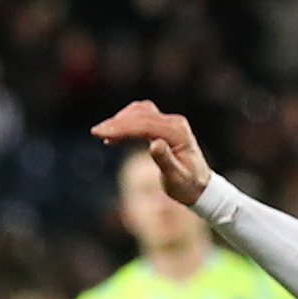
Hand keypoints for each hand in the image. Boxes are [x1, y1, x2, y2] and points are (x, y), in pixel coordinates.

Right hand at [90, 101, 213, 205]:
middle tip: (96, 132)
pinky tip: (115, 135)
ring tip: (103, 133)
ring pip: (140, 112)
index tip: (100, 132)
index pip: (144, 125)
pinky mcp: (165, 126)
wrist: (201, 186)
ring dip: (121, 119)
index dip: (121, 127)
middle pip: (141, 114)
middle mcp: (175, 123)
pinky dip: (127, 121)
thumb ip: (166, 161)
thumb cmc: (188, 186)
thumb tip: (154, 144)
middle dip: (117, 122)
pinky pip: (143, 117)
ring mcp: (171, 123)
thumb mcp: (177, 179)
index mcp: (178, 133)